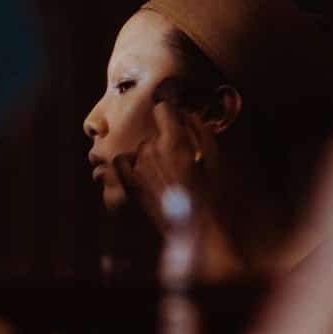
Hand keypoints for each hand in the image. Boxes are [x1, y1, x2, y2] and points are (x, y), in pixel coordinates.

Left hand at [113, 99, 208, 227]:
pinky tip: (139, 172)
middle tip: (177, 160)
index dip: (169, 115)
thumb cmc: (206, 192)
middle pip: (152, 134)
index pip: (161, 108)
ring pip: (141, 149)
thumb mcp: (212, 159)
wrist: (189, 224)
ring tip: (163, 174)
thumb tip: (188, 114)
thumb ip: (201, 131)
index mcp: (173, 140)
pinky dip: (128, 164)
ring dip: (150, 156)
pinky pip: (120, 162)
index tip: (174, 123)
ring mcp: (137, 166)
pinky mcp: (128, 182)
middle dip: (163, 142)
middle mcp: (151, 149)